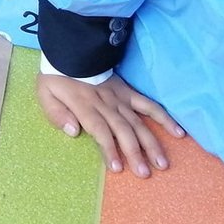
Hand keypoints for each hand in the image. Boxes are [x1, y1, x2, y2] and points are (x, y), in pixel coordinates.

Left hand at [35, 72, 184, 177]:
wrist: (71, 50)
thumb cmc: (56, 77)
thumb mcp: (45, 94)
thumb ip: (57, 114)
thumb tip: (74, 132)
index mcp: (84, 104)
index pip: (100, 129)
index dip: (109, 148)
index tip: (118, 168)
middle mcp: (105, 103)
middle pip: (122, 129)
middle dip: (134, 152)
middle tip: (145, 173)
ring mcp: (120, 98)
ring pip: (138, 121)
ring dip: (151, 142)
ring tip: (162, 163)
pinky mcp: (128, 92)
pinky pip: (148, 105)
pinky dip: (164, 118)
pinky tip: (178, 133)